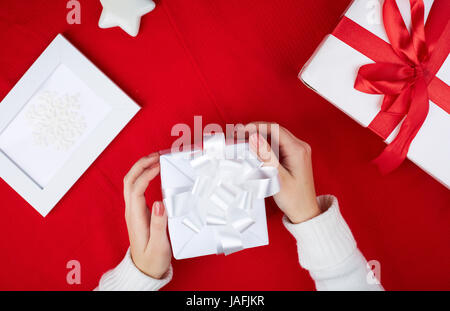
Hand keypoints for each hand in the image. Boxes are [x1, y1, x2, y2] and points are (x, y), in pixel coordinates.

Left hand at [123, 153, 171, 278]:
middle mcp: (132, 211)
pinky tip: (155, 172)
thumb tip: (160, 203)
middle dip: (141, 164)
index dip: (147, 174)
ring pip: (131, 182)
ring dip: (141, 167)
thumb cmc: (152, 260)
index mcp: (136, 218)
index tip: (160, 166)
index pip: (137, 188)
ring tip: (156, 158)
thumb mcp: (159, 245)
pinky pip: (138, 187)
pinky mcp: (139, 211)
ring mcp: (134, 210)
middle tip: (156, 155)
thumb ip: (159, 224)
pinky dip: (145, 175)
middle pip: (129, 180)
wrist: (144, 270)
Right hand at [242, 123, 320, 223]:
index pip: (275, 129)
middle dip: (256, 130)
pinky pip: (277, 145)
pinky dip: (264, 145)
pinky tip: (254, 148)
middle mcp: (300, 147)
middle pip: (275, 130)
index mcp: (298, 150)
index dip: (257, 127)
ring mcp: (298, 151)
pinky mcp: (294, 156)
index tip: (242, 130)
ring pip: (275, 137)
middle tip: (239, 135)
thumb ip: (266, 155)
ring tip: (243, 140)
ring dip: (259, 137)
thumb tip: (254, 137)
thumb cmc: (294, 198)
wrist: (305, 211)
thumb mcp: (277, 177)